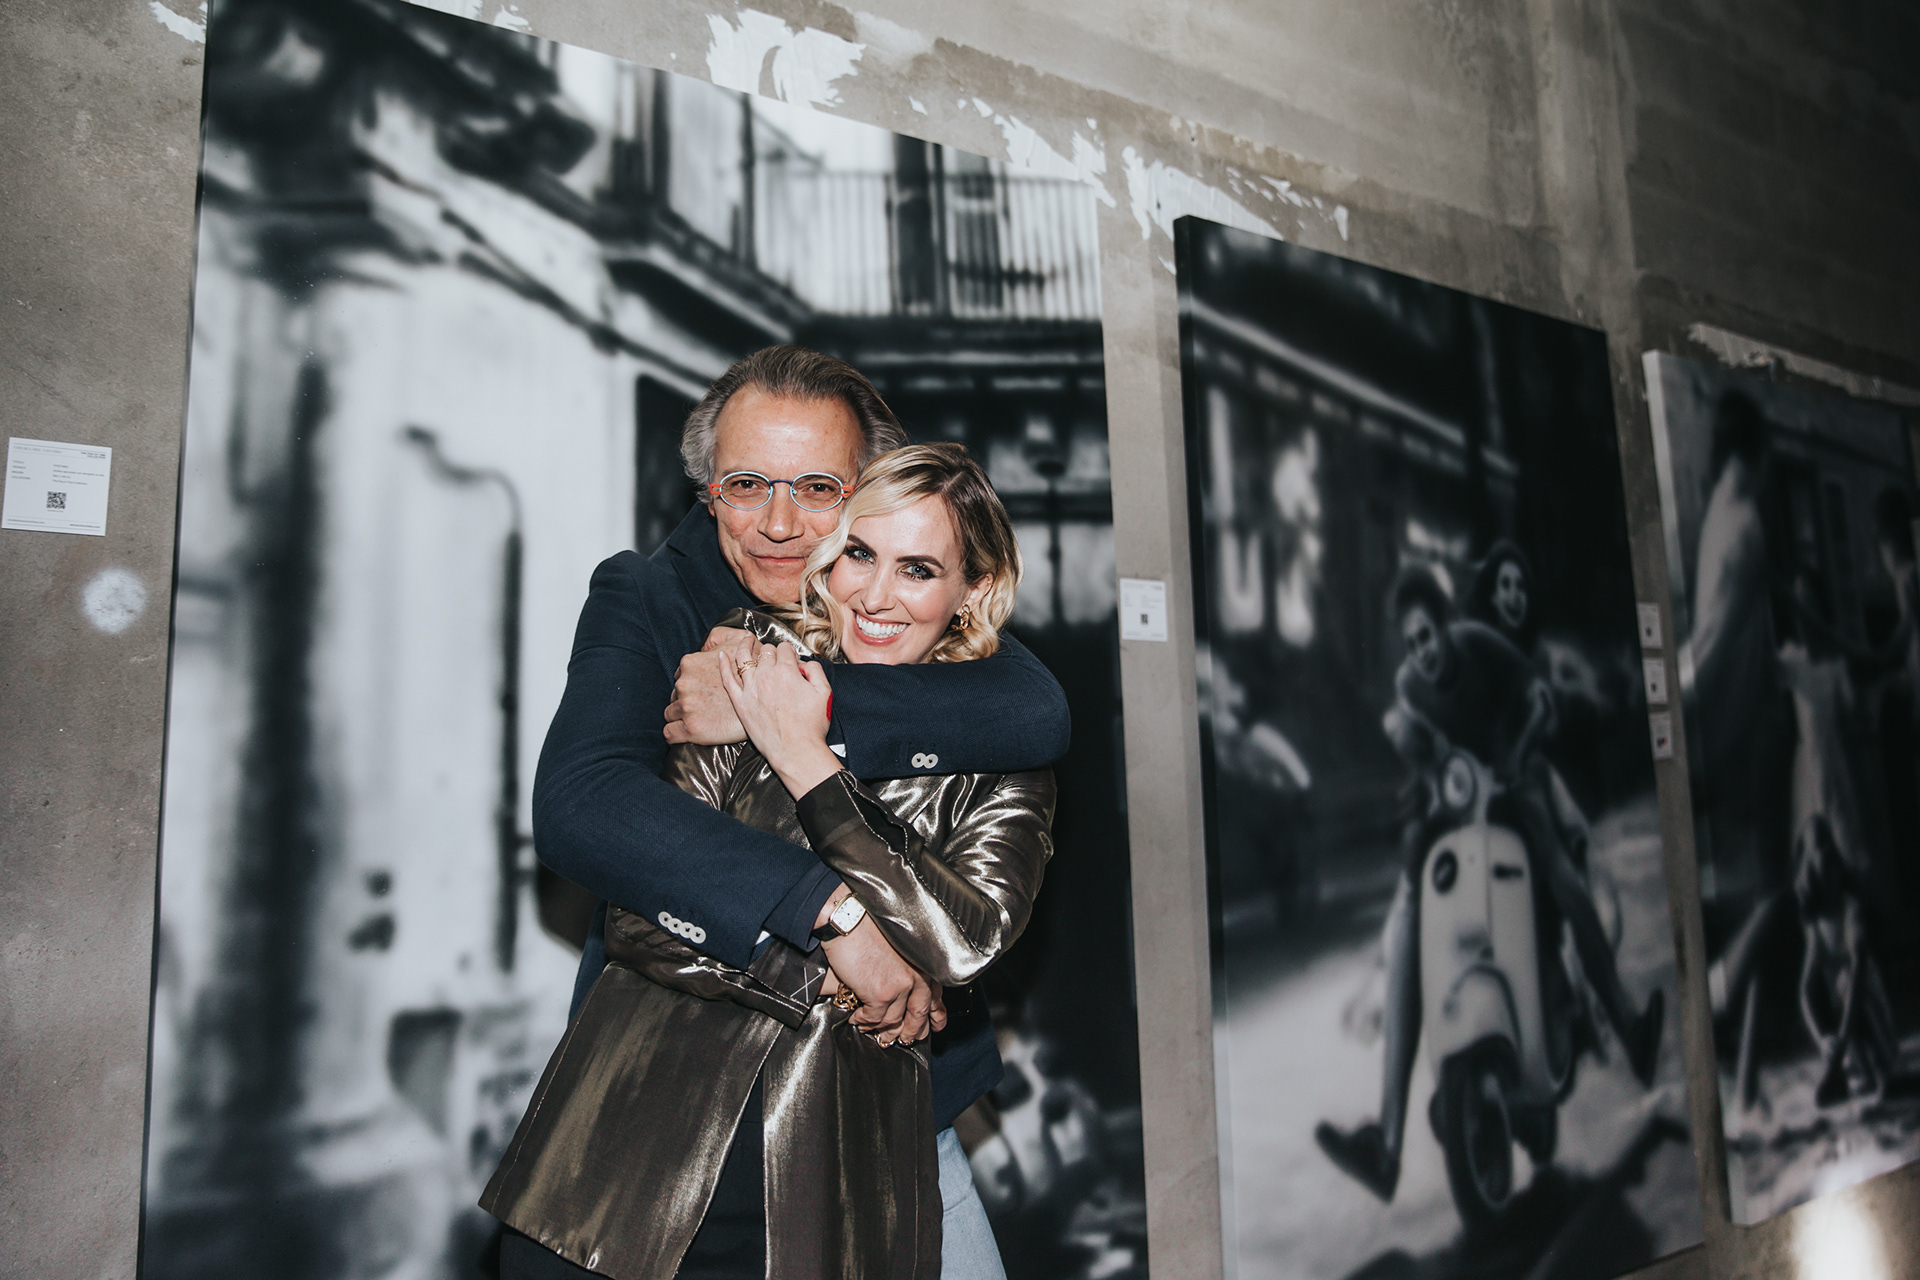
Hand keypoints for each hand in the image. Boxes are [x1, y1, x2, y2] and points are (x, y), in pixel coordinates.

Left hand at [663, 628, 755, 744]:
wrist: (766, 703)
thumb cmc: (753, 671)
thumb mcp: (737, 640)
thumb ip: (717, 636)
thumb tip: (708, 644)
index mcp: (690, 663)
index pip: (679, 677)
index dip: (692, 685)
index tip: (703, 692)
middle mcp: (684, 684)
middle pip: (674, 695)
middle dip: (686, 700)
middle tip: (704, 706)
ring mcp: (686, 707)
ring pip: (669, 713)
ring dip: (680, 716)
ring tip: (697, 719)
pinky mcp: (690, 729)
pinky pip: (669, 733)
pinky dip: (673, 734)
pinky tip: (683, 733)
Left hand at [717, 641, 841, 797]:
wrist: (796, 752)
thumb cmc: (811, 726)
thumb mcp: (825, 693)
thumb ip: (815, 670)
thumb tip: (803, 662)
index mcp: (787, 671)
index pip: (784, 649)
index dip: (789, 652)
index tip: (791, 659)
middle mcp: (766, 676)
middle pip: (765, 651)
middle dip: (771, 652)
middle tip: (775, 660)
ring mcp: (750, 689)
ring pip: (744, 658)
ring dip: (745, 645)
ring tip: (746, 639)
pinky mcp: (740, 703)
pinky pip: (727, 679)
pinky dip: (723, 666)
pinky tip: (721, 656)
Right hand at [820, 915, 944, 1044]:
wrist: (849, 918)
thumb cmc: (869, 924)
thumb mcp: (899, 945)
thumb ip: (907, 966)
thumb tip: (903, 991)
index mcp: (923, 963)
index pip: (935, 996)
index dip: (935, 1015)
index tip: (935, 1026)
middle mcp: (917, 976)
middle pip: (919, 1015)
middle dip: (912, 1032)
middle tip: (906, 1040)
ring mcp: (900, 986)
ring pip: (895, 1021)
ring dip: (885, 1031)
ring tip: (879, 1036)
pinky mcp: (880, 993)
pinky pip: (874, 1019)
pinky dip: (865, 1022)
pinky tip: (859, 1020)